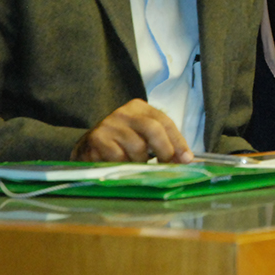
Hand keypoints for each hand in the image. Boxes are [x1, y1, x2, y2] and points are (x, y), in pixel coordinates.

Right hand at [71, 99, 192, 162]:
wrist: (87, 147)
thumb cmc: (122, 142)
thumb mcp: (143, 136)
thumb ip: (164, 143)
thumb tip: (186, 159)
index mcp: (140, 108)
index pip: (165, 122)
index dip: (178, 142)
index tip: (186, 159)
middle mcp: (124, 112)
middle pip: (153, 129)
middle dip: (165, 151)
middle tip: (167, 165)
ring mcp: (109, 124)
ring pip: (136, 148)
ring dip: (141, 162)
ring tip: (137, 165)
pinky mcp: (97, 139)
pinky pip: (119, 158)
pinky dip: (125, 166)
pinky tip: (122, 166)